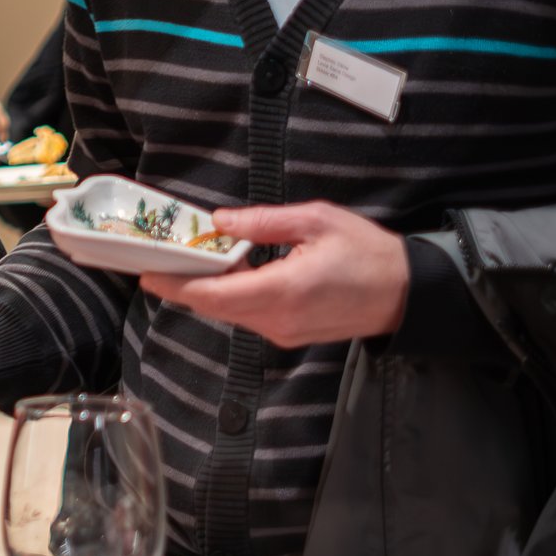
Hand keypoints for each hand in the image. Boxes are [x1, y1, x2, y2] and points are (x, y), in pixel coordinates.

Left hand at [140, 203, 410, 346]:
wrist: (408, 294)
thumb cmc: (368, 253)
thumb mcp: (317, 221)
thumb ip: (264, 221)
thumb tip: (220, 221)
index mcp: (284, 291)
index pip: (214, 294)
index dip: (177, 284)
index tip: (147, 271)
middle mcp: (278, 320)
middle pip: (215, 306)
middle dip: (182, 284)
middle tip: (153, 260)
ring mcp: (283, 332)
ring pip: (229, 313)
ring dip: (204, 290)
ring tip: (181, 261)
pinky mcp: (289, 334)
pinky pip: (248, 316)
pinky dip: (228, 295)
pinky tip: (222, 272)